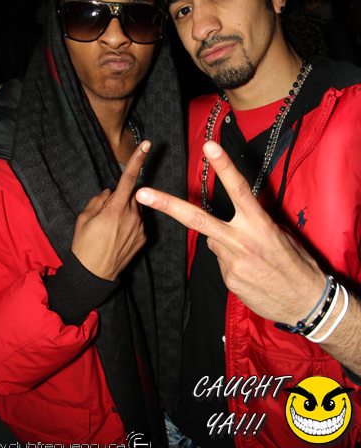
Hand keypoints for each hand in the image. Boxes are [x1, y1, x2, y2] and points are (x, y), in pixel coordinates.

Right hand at [71, 141, 149, 280]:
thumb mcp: (84, 218)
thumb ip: (98, 200)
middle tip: (105, 215)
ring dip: (125, 212)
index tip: (147, 145)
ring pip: (135, 209)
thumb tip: (109, 194)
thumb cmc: (84, 245)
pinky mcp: (144, 238)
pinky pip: (138, 222)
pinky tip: (117, 237)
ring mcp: (140, 228)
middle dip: (120, 198)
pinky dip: (129, 224)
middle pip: (131, 196)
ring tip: (110, 229)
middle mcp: (132, 216)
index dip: (137, 160)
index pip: (128, 179)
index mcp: (115, 209)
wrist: (94, 275)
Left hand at [136, 140, 326, 325]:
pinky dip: (231, 261)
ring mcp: (232, 262)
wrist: (305, 302)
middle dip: (166, 205)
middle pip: (197, 218)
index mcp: (260, 224)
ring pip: (212, 241)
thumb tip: (234, 218)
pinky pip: (221, 261)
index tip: (208, 146)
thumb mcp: (281, 233)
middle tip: (141, 193)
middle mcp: (242, 241)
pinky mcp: (228, 279)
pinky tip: (250, 270)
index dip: (223, 166)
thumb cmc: (296, 263)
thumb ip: (254, 221)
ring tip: (251, 254)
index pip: (238, 189)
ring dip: (225, 242)